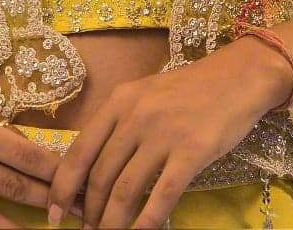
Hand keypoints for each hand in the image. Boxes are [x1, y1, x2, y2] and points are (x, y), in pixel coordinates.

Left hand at [45, 37, 292, 229]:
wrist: (237, 77)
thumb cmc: (189, 90)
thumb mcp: (145, 95)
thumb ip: (119, 125)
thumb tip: (92, 170)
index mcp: (119, 100)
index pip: (80, 150)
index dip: (63, 187)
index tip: (55, 213)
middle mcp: (135, 116)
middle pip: (100, 176)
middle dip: (89, 213)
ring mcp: (163, 133)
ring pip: (126, 191)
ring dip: (112, 223)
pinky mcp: (191, 152)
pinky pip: (161, 196)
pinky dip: (146, 223)